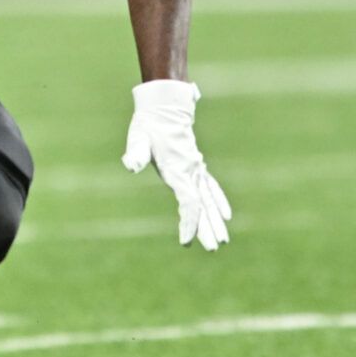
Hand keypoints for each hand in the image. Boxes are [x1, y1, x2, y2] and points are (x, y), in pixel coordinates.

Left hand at [123, 79, 230, 249]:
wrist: (166, 108)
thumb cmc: (148, 126)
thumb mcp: (138, 138)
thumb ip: (136, 153)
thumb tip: (130, 165)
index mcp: (177, 170)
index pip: (188, 202)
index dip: (189, 222)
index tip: (185, 240)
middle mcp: (190, 171)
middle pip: (202, 205)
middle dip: (207, 227)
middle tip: (212, 248)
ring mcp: (196, 169)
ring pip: (209, 199)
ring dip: (215, 220)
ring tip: (223, 240)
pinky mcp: (197, 167)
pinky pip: (212, 188)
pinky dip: (219, 201)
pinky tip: (226, 216)